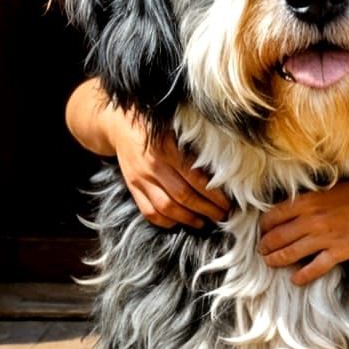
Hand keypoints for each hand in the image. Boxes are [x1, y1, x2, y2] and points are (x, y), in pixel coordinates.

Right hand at [108, 110, 230, 228]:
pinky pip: (149, 212)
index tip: (228, 203)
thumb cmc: (157, 127)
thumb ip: (195, 147)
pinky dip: (165, 222)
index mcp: (168, 149)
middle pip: (184, 196)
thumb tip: (224, 168)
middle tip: (222, 215)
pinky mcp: (132, 188)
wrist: (120, 126)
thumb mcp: (177, 129)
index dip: (214, 195)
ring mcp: (140, 179)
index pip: (196, 179)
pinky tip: (179, 222)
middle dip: (206, 210)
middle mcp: (153, 166)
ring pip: (167, 208)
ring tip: (204, 222)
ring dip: (188, 219)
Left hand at [258, 178, 348, 284]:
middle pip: (277, 237)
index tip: (263, 233)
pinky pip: (314, 268)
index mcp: (308, 201)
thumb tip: (293, 209)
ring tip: (270, 264)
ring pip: (290, 253)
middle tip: (261, 252)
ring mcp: (325, 237)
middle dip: (265, 247)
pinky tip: (296, 280)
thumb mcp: (330, 190)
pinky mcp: (340, 251)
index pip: (273, 216)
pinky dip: (301, 276)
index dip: (264, 227)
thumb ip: (310, 200)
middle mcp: (311, 219)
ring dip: (276, 261)